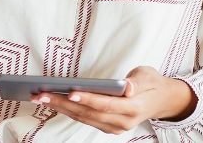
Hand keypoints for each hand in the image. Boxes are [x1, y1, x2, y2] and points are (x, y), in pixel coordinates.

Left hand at [30, 66, 197, 134]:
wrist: (162, 100)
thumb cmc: (152, 83)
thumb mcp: (148, 76)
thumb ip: (137, 82)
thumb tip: (125, 87)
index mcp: (135, 108)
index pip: (106, 105)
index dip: (88, 99)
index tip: (71, 91)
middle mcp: (124, 122)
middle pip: (89, 113)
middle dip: (63, 103)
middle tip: (41, 94)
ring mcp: (115, 127)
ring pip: (83, 118)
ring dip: (60, 107)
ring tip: (39, 96)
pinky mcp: (108, 126)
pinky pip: (84, 119)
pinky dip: (67, 110)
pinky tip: (52, 101)